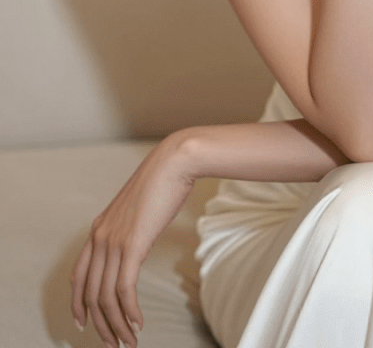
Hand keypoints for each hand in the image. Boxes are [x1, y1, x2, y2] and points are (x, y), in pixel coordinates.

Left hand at [70, 132, 194, 347]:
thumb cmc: (161, 182)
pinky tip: (137, 322)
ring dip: (116, 324)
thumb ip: (128, 230)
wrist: (174, 163)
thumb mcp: (135, 209)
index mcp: (98, 229)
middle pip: (90, 293)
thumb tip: (134, 246)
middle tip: (111, 342)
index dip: (78, 304)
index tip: (84, 323)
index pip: (78, 276)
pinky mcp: (132, 245)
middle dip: (100, 323)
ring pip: (106, 296)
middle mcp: (100, 237)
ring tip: (127, 340)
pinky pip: (124, 289)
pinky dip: (129, 311)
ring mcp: (114, 241)